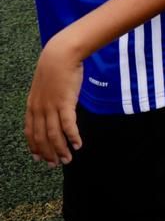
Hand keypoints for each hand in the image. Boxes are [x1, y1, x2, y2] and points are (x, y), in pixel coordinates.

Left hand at [25, 36, 82, 165]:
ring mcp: (51, 107)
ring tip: (67, 159)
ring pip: (54, 135)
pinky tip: (78, 145)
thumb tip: (52, 109)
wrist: (60, 56)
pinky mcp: (65, 103)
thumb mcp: (44, 87)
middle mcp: (39, 110)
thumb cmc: (54, 68)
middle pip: (41, 138)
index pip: (30, 133)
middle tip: (55, 164)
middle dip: (48, 153)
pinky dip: (72, 137)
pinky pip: (68, 125)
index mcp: (32, 107)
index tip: (39, 158)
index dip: (35, 147)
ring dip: (60, 149)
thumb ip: (45, 100)